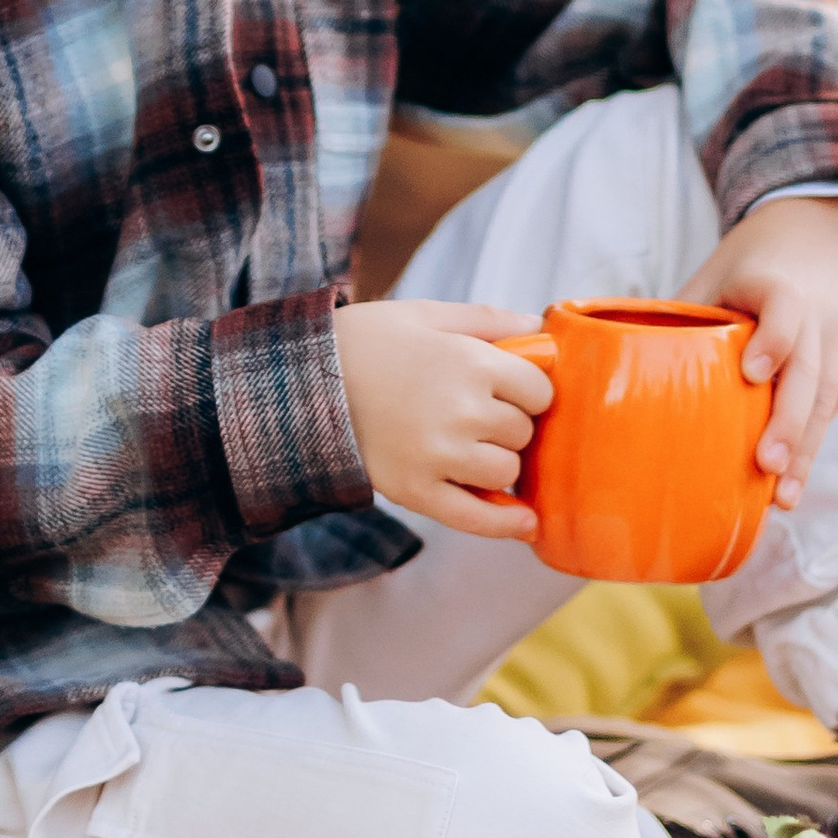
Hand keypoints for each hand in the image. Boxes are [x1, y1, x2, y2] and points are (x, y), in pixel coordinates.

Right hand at [332, 298, 555, 537]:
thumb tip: (539, 326)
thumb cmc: (363, 342)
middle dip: (507, 424)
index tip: (507, 389)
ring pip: (505, 472)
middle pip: (522, 432)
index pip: (539, 391)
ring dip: (496, 462)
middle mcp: (462, 410)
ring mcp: (439, 455)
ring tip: (468, 447)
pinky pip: (476, 517)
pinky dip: (505, 523)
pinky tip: (525, 522)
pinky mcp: (415, 490)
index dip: (527, 390)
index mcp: (470, 362)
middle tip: (473, 414)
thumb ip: (486, 318)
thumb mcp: (423, 314)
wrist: (298, 381)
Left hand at [687, 192, 837, 506]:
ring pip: (827, 400)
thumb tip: (608, 356)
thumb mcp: (717, 272)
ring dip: (805, 450)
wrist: (826, 231)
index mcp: (782, 284)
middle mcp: (822, 314)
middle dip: (791, 422)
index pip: (787, 311)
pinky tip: (789, 483)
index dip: (774, 341)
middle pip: (812, 371)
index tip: (753, 373)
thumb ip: (681, 313)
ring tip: (781, 496)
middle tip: (765, 465)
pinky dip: (811, 445)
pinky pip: (832, 408)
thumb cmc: (756, 258)